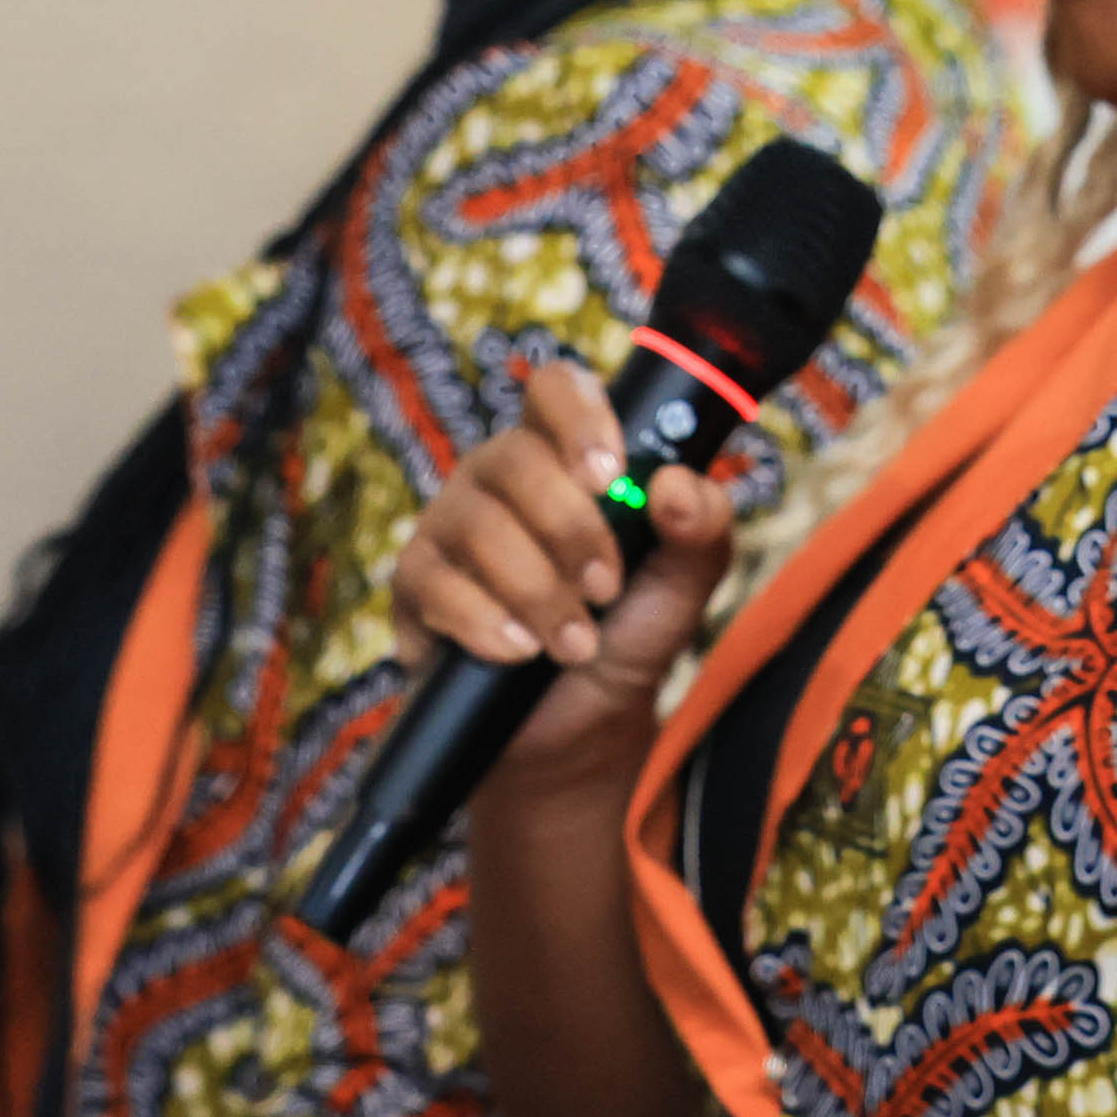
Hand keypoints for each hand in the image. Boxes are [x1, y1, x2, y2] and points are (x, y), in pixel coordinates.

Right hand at [387, 361, 735, 799]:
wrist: (577, 728)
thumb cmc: (626, 634)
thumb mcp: (682, 586)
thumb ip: (702, 530)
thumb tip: (677, 486)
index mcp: (562, 453)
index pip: (555, 388)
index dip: (578, 417)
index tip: (611, 475)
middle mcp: (497, 476)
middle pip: (514, 460)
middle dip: (570, 530)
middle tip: (606, 590)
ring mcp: (447, 526)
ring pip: (476, 526)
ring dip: (537, 591)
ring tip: (575, 644)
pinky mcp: (414, 586)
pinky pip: (433, 585)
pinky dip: (485, 621)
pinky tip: (518, 651)